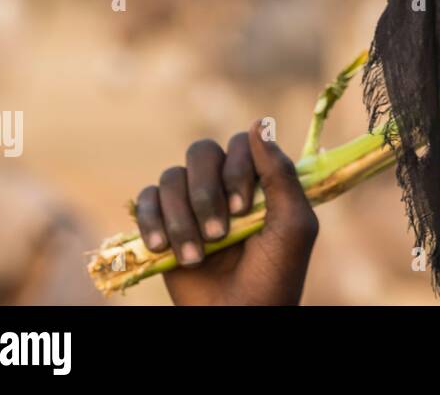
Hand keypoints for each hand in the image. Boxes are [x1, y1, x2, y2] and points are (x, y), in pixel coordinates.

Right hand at [134, 119, 318, 304]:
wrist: (240, 316)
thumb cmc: (275, 273)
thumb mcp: (293, 224)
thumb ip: (281, 173)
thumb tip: (259, 123)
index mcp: (257, 179)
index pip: (239, 145)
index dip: (237, 170)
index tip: (244, 208)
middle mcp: (222, 183)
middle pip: (200, 152)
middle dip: (207, 192)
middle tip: (221, 232)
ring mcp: (190, 202)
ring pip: (171, 177)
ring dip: (182, 217)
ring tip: (198, 255)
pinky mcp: (162, 223)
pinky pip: (145, 199)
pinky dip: (152, 220)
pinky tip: (164, 247)